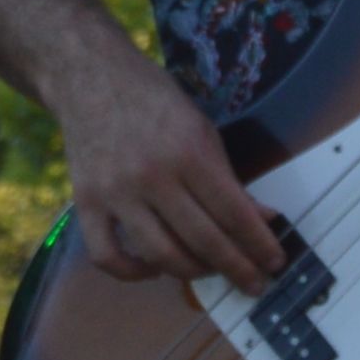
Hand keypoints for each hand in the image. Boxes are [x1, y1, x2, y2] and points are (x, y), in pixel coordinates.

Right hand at [52, 54, 284, 287]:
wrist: (90, 75)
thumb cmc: (153, 99)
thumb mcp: (201, 129)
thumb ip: (229, 179)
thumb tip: (263, 220)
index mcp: (188, 151)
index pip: (233, 212)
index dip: (258, 244)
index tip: (274, 263)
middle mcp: (151, 176)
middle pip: (202, 240)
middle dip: (236, 268)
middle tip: (253, 284)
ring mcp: (115, 192)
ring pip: (160, 255)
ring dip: (192, 272)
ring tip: (209, 270)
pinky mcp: (85, 203)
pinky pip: (107, 256)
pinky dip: (132, 272)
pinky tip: (152, 268)